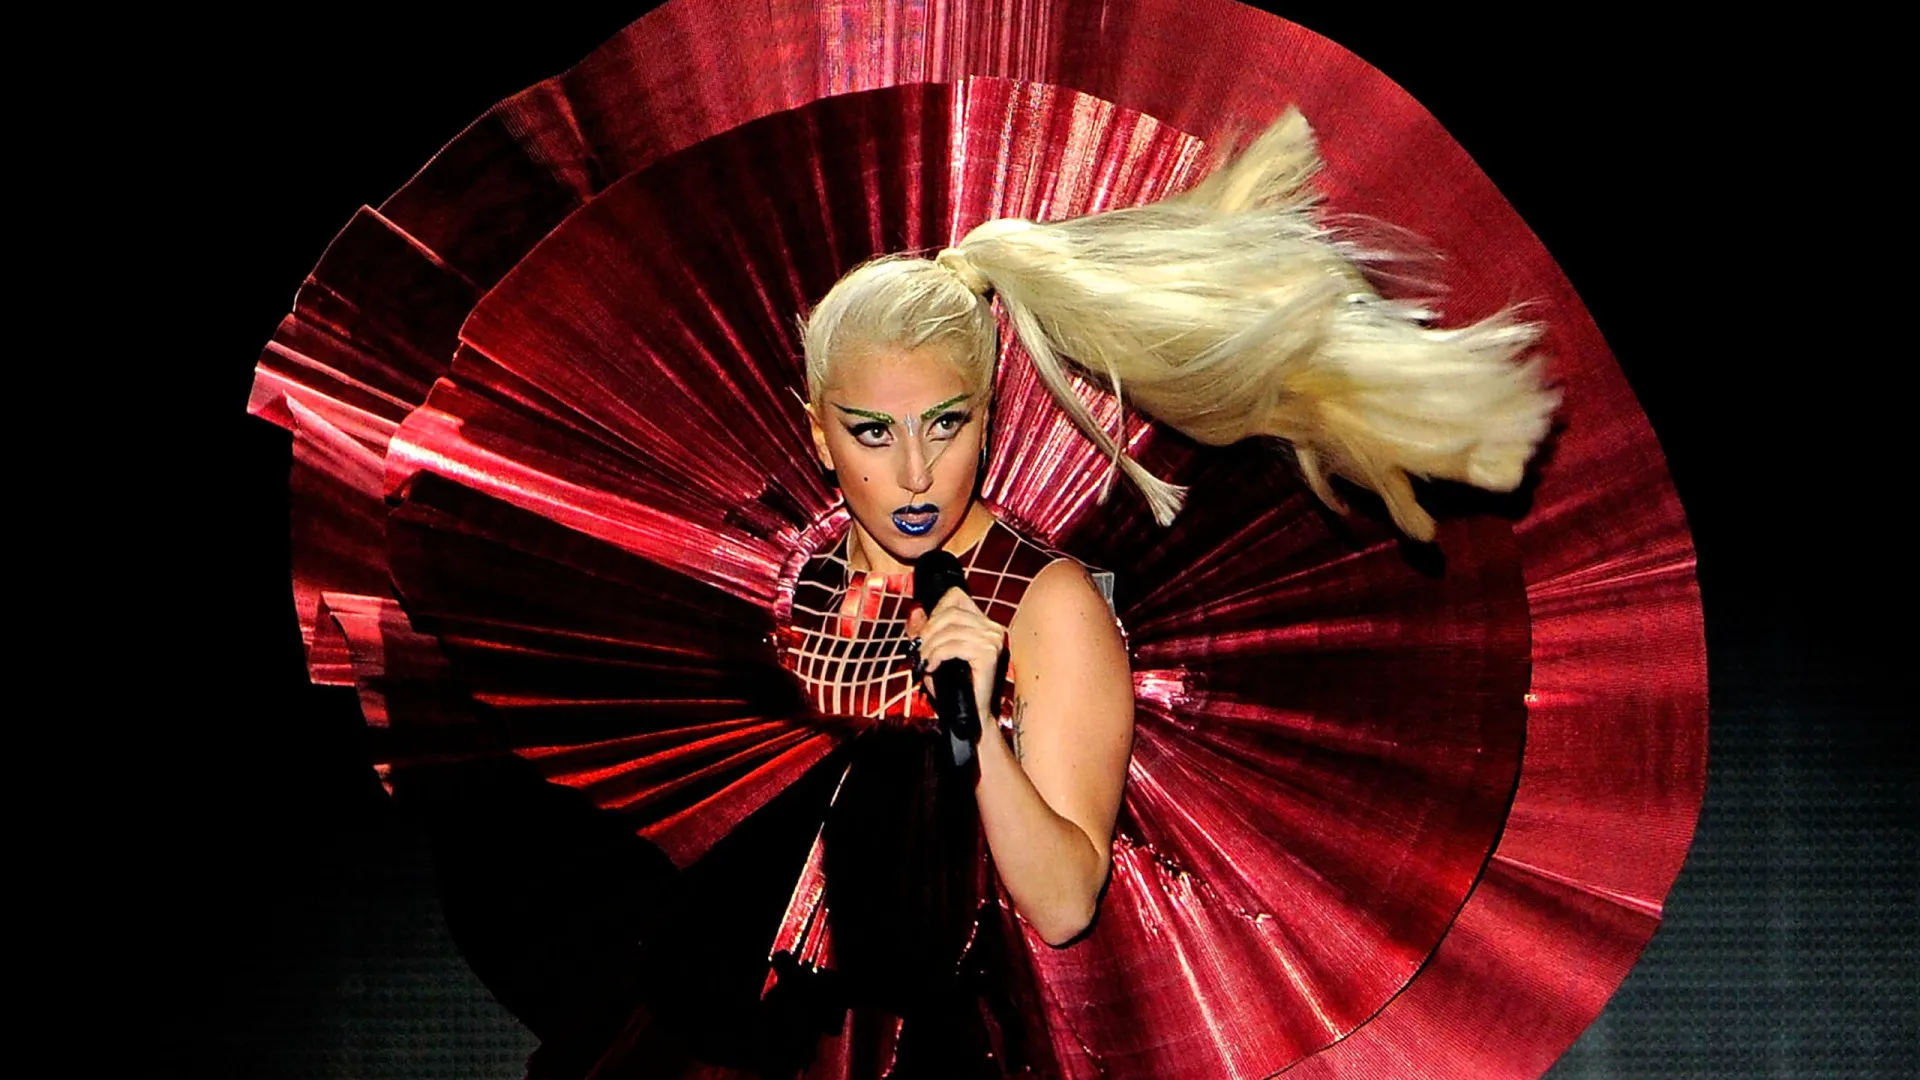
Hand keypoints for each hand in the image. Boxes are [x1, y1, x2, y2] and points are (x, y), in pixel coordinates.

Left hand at [906, 588, 1006, 724]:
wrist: (970, 714)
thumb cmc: (953, 686)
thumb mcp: (933, 652)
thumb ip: (923, 632)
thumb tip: (914, 612)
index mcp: (983, 623)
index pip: (956, 597)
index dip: (936, 609)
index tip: (925, 631)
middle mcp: (992, 628)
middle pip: (950, 612)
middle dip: (928, 630)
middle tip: (919, 649)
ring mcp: (993, 640)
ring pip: (950, 630)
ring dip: (930, 646)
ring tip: (924, 661)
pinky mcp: (989, 654)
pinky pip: (953, 646)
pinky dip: (937, 656)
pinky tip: (932, 667)